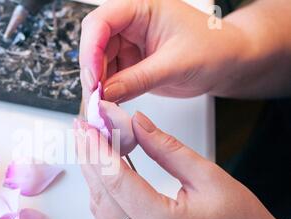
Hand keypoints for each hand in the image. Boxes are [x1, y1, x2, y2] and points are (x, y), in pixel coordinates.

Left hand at [74, 113, 290, 218]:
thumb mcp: (208, 177)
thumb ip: (167, 149)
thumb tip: (137, 123)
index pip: (117, 180)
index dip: (98, 148)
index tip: (88, 124)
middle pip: (102, 194)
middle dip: (89, 157)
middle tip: (83, 127)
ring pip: (100, 209)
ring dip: (92, 175)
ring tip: (90, 144)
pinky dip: (102, 193)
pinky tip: (102, 171)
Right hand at [79, 0, 247, 103]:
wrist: (228, 62)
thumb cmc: (213, 48)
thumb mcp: (176, 64)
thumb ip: (138, 79)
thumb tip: (106, 94)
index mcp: (141, 8)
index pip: (101, 22)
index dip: (90, 50)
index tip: (92, 78)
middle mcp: (130, 24)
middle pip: (94, 45)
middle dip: (91, 73)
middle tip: (94, 100)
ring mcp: (128, 45)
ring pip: (98, 65)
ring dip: (97, 87)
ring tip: (101, 108)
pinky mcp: (129, 64)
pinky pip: (109, 79)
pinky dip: (107, 94)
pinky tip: (108, 106)